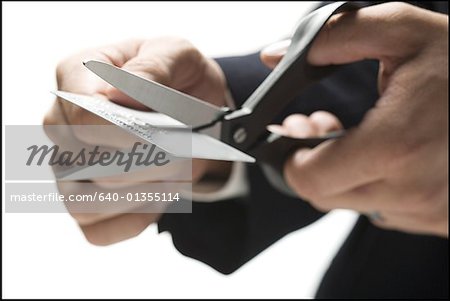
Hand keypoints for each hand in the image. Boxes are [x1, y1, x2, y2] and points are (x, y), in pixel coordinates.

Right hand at [44, 37, 230, 244]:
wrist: (185, 105)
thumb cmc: (175, 76)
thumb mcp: (176, 54)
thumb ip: (152, 68)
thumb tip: (124, 101)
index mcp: (78, 78)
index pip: (83, 116)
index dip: (124, 134)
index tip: (161, 137)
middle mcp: (63, 124)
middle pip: (86, 164)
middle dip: (145, 166)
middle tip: (180, 154)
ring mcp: (68, 166)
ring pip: (85, 204)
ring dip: (139, 196)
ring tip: (174, 176)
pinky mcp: (85, 199)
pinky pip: (96, 230)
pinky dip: (131, 221)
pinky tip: (157, 199)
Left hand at [261, 3, 447, 236]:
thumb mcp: (402, 31)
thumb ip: (332, 39)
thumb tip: (272, 56)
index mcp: (394, 145)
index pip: (309, 180)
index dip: (292, 158)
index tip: (294, 135)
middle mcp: (412, 190)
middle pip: (325, 196)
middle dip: (313, 163)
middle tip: (320, 127)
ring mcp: (429, 210)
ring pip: (354, 204)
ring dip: (345, 173)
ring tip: (358, 134)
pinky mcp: (442, 219)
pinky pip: (386, 210)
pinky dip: (376, 185)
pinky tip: (389, 154)